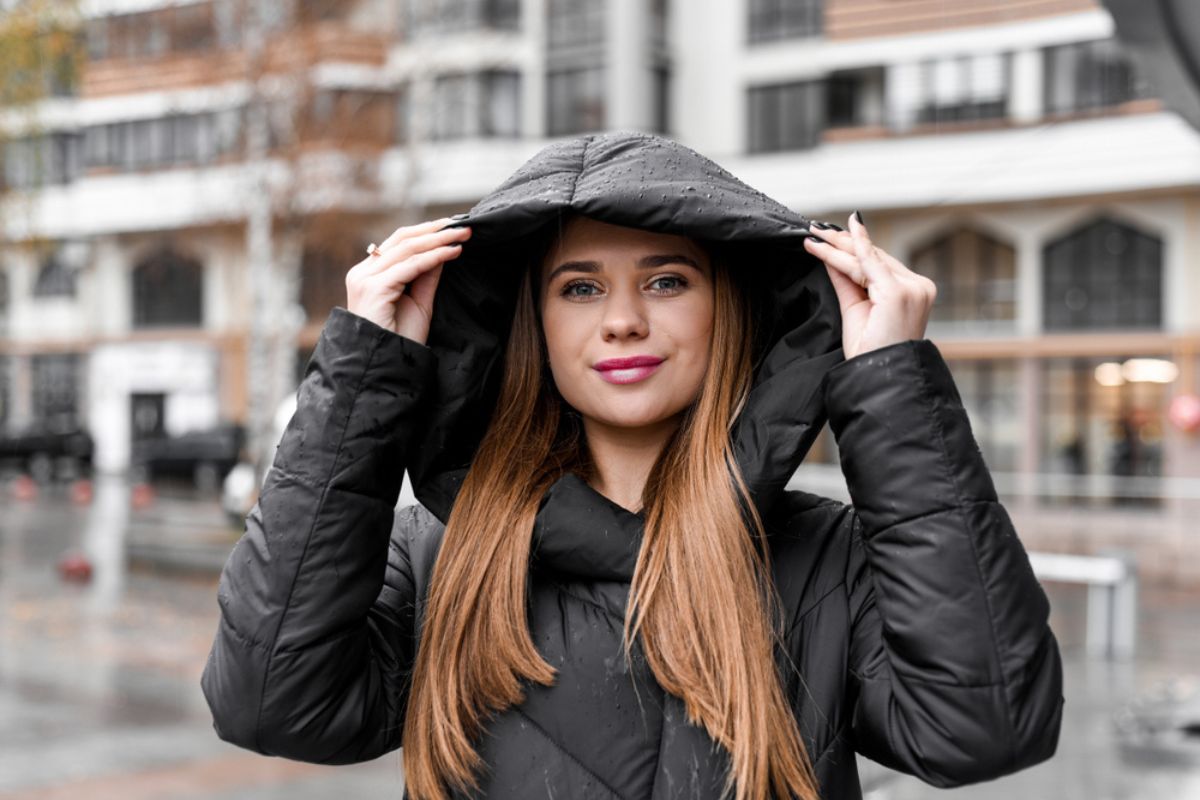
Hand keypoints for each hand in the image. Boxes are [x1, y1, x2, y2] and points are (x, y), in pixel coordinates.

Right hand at [345, 217, 471, 344]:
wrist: (387, 364)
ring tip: (462, 235)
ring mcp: (365, 279)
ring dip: (438, 239)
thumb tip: (441, 249)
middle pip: (402, 239)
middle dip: (435, 230)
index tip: (452, 226)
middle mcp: (362, 273)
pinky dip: (435, 257)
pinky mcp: (374, 288)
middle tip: (463, 225)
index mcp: (368, 274)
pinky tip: (453, 252)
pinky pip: (411, 266)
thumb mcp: (418, 301)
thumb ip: (426, 275)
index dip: (426, 232)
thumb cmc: (400, 338)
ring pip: (407, 249)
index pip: (398, 242)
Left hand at [802, 212, 936, 359]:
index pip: (880, 262)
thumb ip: (846, 281)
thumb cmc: (870, 352)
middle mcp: (918, 286)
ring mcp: (912, 288)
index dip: (855, 247)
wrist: (879, 377)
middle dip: (843, 241)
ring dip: (837, 245)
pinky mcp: (898, 292)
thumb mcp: (856, 310)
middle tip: (817, 228)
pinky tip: (829, 242)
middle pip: (874, 256)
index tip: (832, 235)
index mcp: (914, 291)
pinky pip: (865, 266)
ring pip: (867, 259)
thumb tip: (831, 257)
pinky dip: (845, 253)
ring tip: (814, 235)